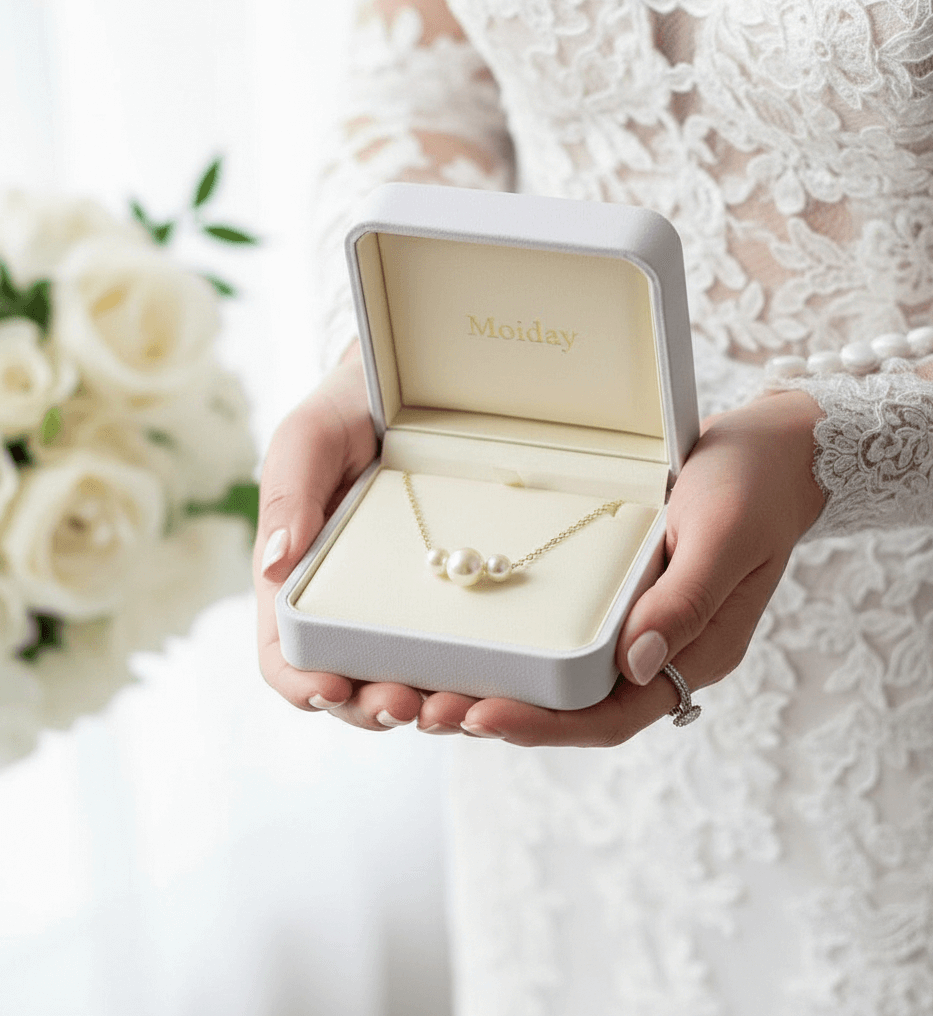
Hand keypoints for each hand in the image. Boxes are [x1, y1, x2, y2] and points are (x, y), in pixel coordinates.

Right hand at [254, 345, 428, 728]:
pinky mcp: (441, 605)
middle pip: (345, 689)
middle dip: (372, 708)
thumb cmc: (345, 411)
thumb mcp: (308, 438)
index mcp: (296, 582)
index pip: (284, 654)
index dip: (301, 685)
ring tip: (454, 708)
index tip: (333, 689)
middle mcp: (343, 609)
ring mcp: (393, 612)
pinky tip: (487, 683)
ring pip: (399, 684)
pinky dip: (461, 682)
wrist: (408, 394)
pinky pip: (448, 658)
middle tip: (411, 705)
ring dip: (421, 709)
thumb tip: (274, 566)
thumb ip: (287, 493)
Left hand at [404, 390, 825, 744]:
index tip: (480, 715)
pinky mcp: (630, 602)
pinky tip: (479, 645)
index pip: (612, 716)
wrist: (773, 451)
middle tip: (431, 711)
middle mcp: (667, 655)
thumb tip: (634, 667)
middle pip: (580, 713)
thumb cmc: (754, 485)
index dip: (545, 725)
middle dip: (507, 717)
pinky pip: (572, 644)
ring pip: (570, 686)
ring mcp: (647, 631)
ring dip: (506, 691)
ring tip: (434, 692)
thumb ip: (683, 602)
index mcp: (697, 654)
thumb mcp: (723, 533)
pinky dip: (525, 653)